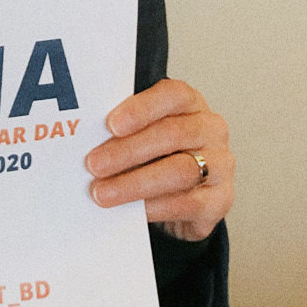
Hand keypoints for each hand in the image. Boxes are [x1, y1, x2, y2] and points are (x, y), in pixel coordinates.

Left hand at [83, 78, 232, 241]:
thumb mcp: (144, 134)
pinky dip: (152, 207)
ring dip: (135, 183)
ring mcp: (220, 165)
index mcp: (191, 104)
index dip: (141, 108)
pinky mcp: (219, 200)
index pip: (173, 95)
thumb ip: (124, 130)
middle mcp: (211, 130)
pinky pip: (186, 203)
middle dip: (128, 150)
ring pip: (179, 171)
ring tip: (103, 193)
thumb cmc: (160, 155)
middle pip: (172, 134)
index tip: (110, 124)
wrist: (189, 195)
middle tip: (94, 164)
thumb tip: (85, 137)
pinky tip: (130, 211)